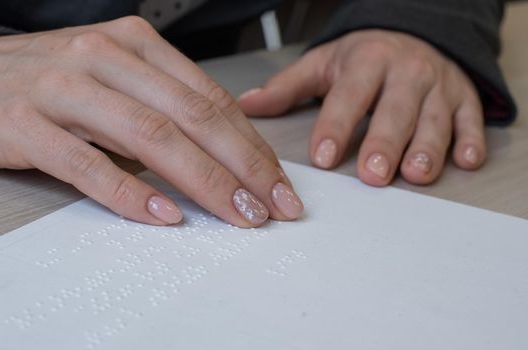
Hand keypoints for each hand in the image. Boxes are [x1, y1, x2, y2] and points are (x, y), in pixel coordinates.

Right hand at [0, 16, 302, 226]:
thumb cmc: (44, 81)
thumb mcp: (112, 79)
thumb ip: (161, 106)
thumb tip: (221, 154)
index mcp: (134, 46)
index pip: (209, 99)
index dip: (251, 145)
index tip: (278, 184)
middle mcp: (104, 58)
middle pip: (191, 116)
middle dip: (243, 166)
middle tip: (273, 206)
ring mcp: (63, 89)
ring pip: (149, 135)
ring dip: (203, 180)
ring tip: (237, 213)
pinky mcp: (25, 123)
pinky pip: (86, 162)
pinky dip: (128, 192)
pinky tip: (163, 215)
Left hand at [239, 29, 485, 185]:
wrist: (412, 34)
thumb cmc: (364, 58)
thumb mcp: (322, 64)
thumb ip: (287, 87)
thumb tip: (248, 104)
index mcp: (366, 62)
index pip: (348, 97)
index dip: (335, 127)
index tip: (322, 156)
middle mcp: (405, 72)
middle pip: (395, 110)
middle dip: (384, 143)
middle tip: (372, 175)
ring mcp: (438, 86)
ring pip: (434, 118)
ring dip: (428, 147)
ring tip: (416, 174)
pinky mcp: (463, 99)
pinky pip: (471, 119)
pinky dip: (471, 140)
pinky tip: (465, 161)